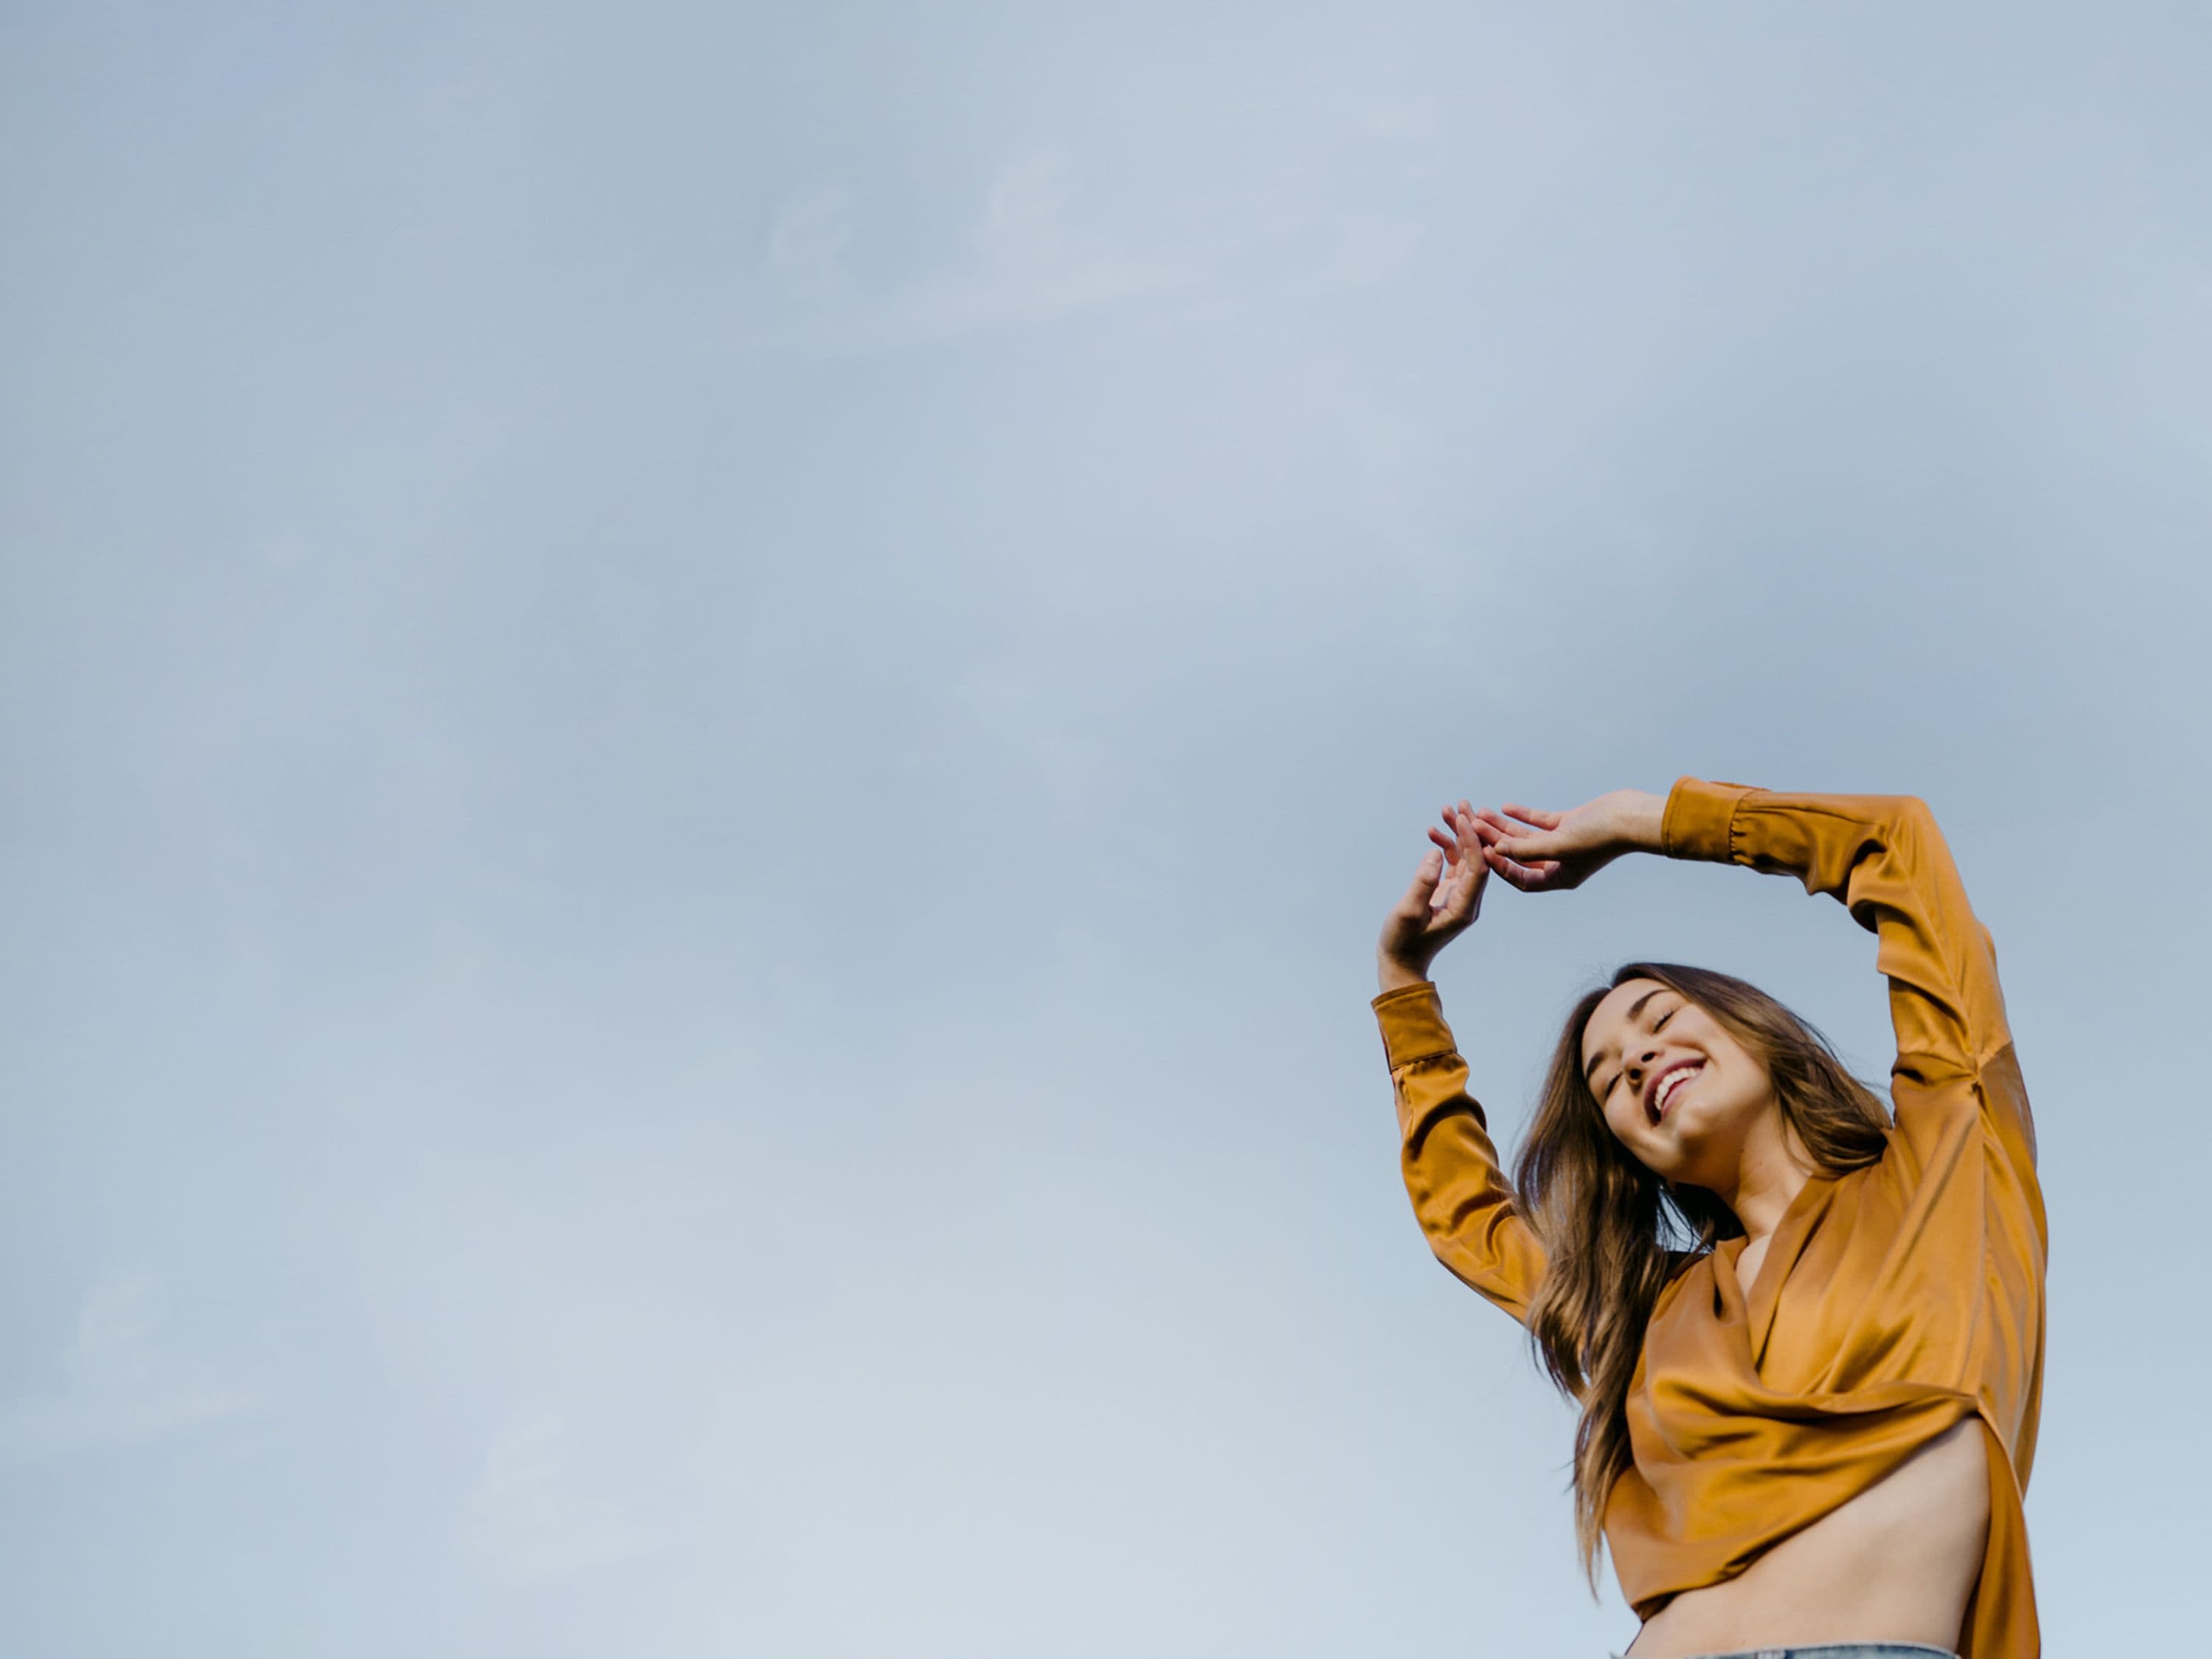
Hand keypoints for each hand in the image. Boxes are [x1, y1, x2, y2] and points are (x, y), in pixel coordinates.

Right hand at [1378, 800, 1489, 990]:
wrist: (1401, 962)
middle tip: (1461, 803)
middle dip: (1470, 830)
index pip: (1478, 868)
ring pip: (1465, 858)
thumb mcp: (1408, 912)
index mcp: (1465, 908)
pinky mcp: (1449, 893)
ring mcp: (1460, 896)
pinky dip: (1446, 847)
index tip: (1462, 818)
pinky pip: (1453, 865)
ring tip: (1445, 810)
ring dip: (1457, 834)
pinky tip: (1434, 832)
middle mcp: (1468, 900)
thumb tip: (1436, 853)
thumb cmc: (1402, 941)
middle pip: (1477, 858)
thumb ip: (1422, 882)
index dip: (1473, 841)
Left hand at [1466, 788, 1665, 892]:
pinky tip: (1505, 806)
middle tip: (1472, 827)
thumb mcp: (1559, 845)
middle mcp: (1560, 863)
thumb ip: (1527, 849)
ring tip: (1482, 812)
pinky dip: (1523, 815)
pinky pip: (1540, 822)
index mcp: (1559, 878)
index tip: (1480, 853)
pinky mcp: (1569, 824)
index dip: (1500, 868)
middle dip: (1495, 841)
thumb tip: (1495, 851)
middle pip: (1519, 855)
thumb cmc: (1599, 837)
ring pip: (1526, 837)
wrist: (1630, 816)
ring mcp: (1564, 843)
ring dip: (1505, 826)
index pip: (1521, 879)